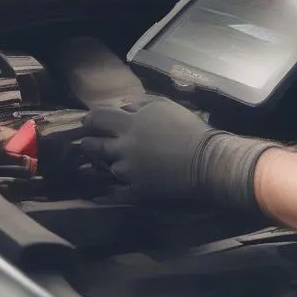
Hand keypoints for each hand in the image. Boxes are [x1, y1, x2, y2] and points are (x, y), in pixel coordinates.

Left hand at [79, 98, 277, 209]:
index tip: (90, 121)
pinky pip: (116, 192)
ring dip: (110, 164)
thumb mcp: (166, 106)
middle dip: (89, 143)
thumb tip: (122, 106)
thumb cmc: (190, 129)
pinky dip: (113, 190)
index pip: (98, 117)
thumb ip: (141, 104)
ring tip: (118, 162)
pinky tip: (114, 188)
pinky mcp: (137, 190)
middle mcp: (124, 146)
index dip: (91, 118)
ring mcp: (129, 170)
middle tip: (90, 143)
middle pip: (93, 144)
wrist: (207, 161)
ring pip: (107, 167)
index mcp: (131, 123)